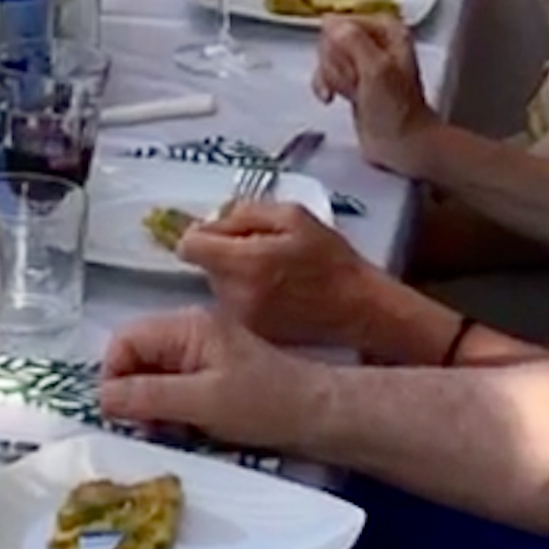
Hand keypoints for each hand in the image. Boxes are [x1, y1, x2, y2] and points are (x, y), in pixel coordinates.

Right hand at [97, 308, 323, 455]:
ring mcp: (201, 354)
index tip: (120, 414)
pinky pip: (173, 389)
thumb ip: (148, 396)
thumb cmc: (264, 404)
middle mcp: (188, 333)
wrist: (318, 416)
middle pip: (135, 358)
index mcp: (185, 327)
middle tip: (147, 428)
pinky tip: (185, 429)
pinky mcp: (211, 375)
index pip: (124, 340)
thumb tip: (101, 396)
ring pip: (152, 376)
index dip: (113, 376)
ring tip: (169, 431)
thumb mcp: (201, 402)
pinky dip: (171, 410)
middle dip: (132, 394)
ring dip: (152, 406)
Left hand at [174, 201, 391, 352]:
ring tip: (274, 275)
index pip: (188, 246)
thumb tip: (210, 221)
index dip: (202, 234)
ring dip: (235, 276)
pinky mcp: (249, 335)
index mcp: (243, 263)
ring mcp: (239, 320)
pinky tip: (276, 296)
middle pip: (204, 266)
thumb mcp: (293, 217)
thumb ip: (245, 213)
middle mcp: (233, 295)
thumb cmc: (331, 259)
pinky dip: (244, 297)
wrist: (359, 310)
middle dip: (224, 254)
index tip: (223, 234)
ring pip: (217, 286)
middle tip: (261, 251)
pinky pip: (231, 306)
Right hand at [315, 17, 449, 177]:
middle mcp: (374, 39)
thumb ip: (353, 41)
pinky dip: (324, 85)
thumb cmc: (396, 108)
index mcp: (386, 29)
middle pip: (330, 39)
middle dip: (335, 63)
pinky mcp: (351, 80)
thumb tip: (329, 22)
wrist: (402, 144)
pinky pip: (325, 73)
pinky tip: (331, 98)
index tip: (352, 66)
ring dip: (331, 77)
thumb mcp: (377, 69)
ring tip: (352, 93)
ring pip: (326, 56)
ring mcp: (362, 61)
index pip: (339, 21)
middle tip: (356, 81)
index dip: (339, 45)